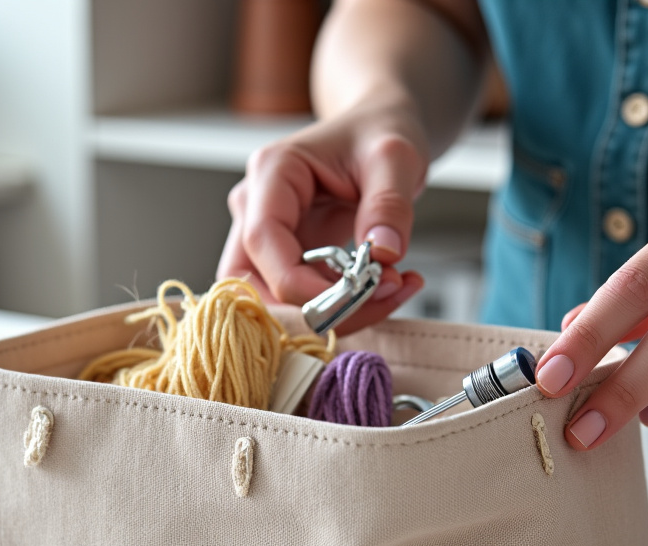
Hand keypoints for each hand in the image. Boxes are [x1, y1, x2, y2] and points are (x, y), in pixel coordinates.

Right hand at [217, 106, 426, 333]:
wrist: (377, 130)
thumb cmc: (377, 132)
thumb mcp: (395, 157)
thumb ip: (389, 204)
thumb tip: (384, 255)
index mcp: (273, 172)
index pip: (263, 241)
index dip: (299, 282)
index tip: (353, 296)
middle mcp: (256, 206)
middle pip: (252, 281)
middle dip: (311, 307)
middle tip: (378, 299)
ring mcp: (265, 233)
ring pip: (269, 298)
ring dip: (326, 313)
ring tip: (388, 291)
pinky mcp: (284, 255)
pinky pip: (297, 296)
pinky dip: (338, 305)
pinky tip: (383, 288)